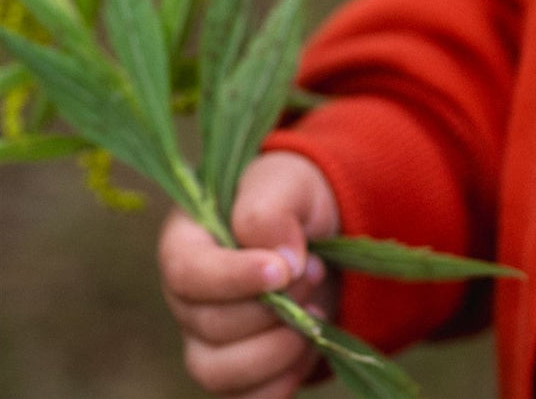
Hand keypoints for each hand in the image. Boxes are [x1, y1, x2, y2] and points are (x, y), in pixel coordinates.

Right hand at [158, 151, 340, 398]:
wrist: (324, 231)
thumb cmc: (293, 199)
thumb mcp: (285, 183)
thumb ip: (269, 211)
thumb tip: (279, 260)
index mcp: (185, 243)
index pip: (187, 273)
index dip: (233, 278)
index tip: (283, 269)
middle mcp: (187, 299)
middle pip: (209, 325)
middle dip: (273, 305)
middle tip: (315, 271)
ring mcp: (208, 340)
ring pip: (219, 372)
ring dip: (279, 348)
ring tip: (315, 311)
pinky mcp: (240, 370)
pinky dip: (284, 381)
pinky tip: (312, 346)